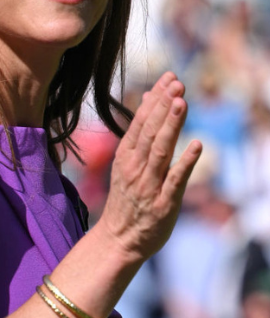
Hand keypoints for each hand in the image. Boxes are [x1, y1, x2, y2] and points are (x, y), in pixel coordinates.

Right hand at [96, 71, 202, 264]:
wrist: (119, 239)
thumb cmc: (127, 200)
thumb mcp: (127, 165)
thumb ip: (140, 135)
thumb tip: (149, 99)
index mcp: (126, 157)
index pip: (140, 123)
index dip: (155, 100)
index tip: (168, 78)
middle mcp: (135, 168)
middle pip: (150, 132)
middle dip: (163, 107)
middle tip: (176, 83)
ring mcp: (149, 185)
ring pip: (160, 151)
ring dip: (171, 126)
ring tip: (182, 103)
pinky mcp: (163, 204)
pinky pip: (175, 180)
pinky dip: (186, 163)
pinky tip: (198, 145)